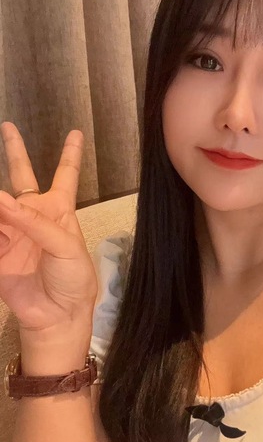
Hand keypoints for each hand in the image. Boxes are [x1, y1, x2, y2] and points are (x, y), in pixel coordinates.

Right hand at [0, 121, 97, 334]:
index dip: (70, 154)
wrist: (58, 314)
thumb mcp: (65, 245)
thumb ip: (33, 222)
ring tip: (1, 205)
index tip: (75, 133)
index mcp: (60, 211)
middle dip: (15, 152)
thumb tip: (0, 198)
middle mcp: (35, 216)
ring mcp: (14, 232)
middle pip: (23, 177)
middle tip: (9, 127)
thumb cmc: (74, 278)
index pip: (65, 175)